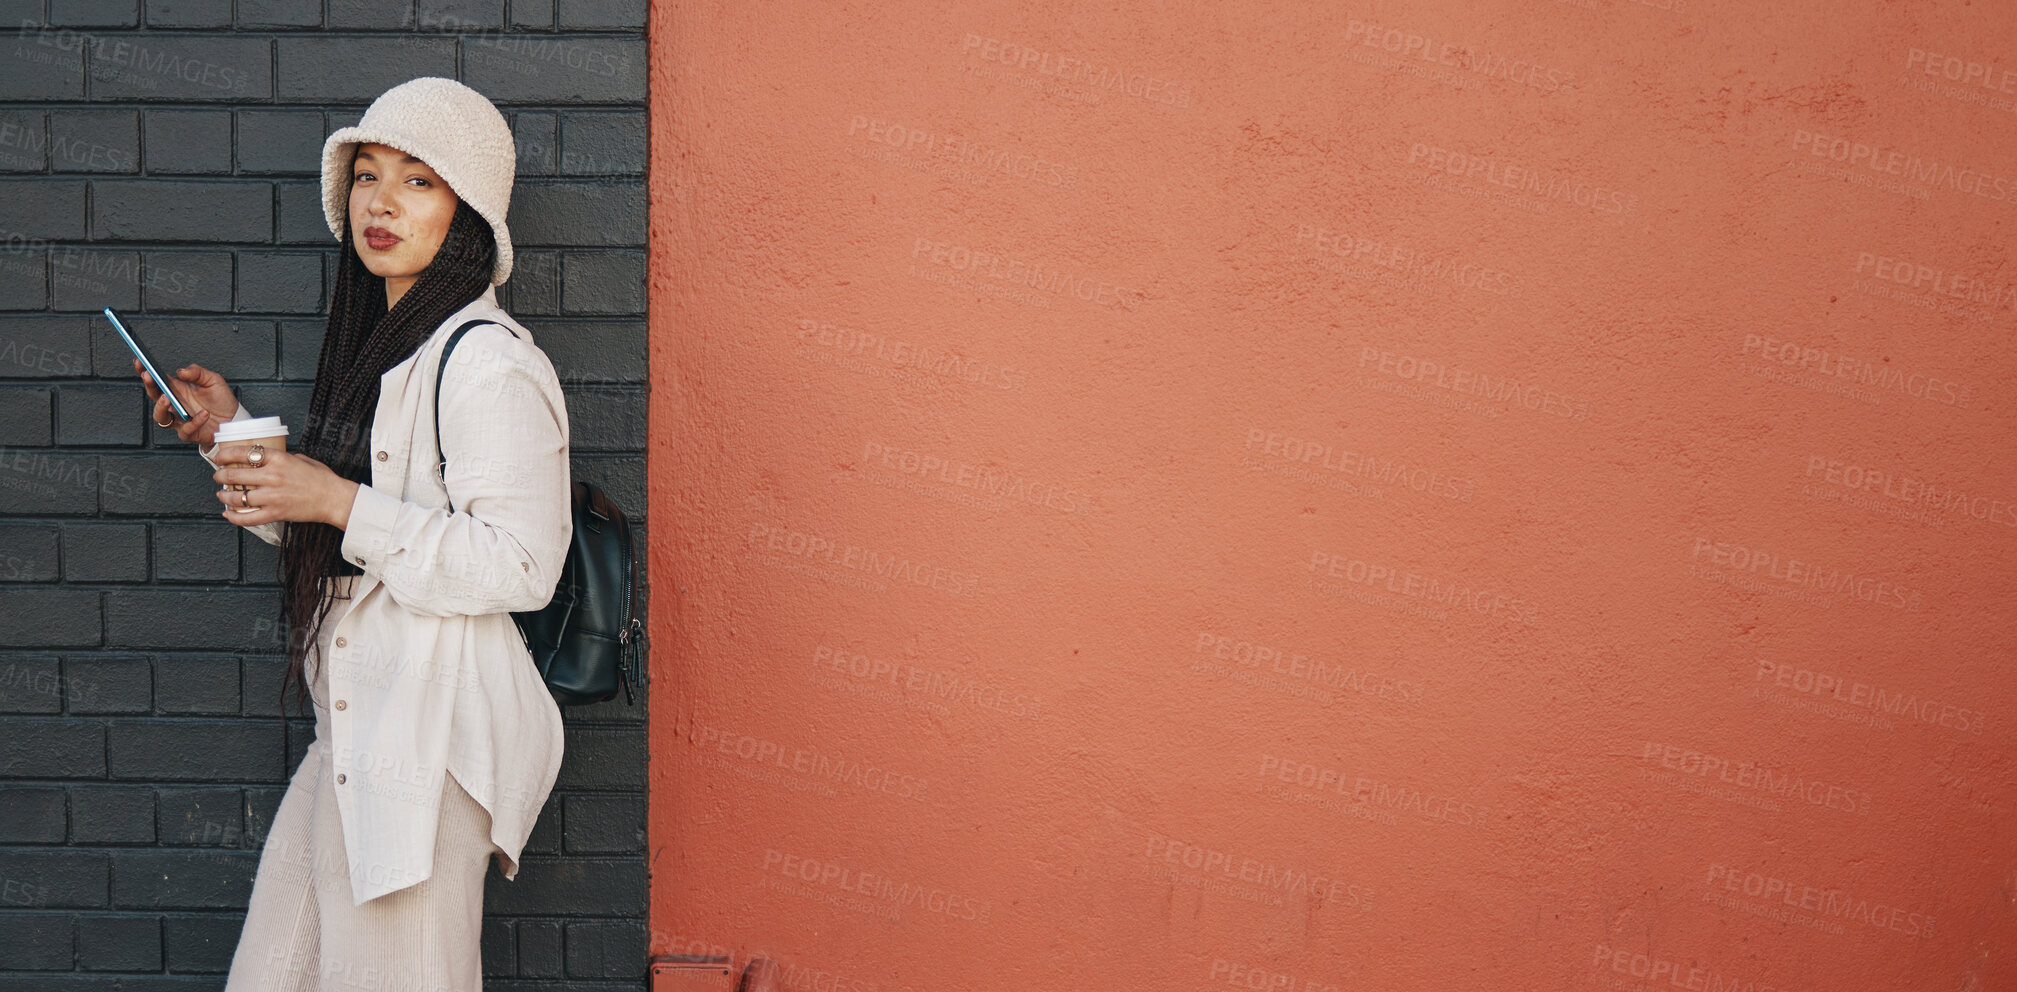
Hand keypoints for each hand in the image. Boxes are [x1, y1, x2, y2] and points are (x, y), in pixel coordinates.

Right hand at [136, 359, 238, 445]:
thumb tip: (181, 371)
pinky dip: (194, 421)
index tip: (139, 361)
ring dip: (161, 407)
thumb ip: (197, 372)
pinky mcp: (189, 433)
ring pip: (160, 417)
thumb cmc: (221, 400)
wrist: (234, 420)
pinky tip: (204, 413)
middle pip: (154, 396)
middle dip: (149, 386)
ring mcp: (179, 419)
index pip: (157, 380)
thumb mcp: (213, 380)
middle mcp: (175, 404)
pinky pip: (185, 429)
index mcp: (177, 390)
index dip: (145, 371)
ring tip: (168, 397)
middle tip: (149, 376)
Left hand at [212, 446, 360, 529]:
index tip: (220, 457)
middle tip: (218, 476)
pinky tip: (227, 514)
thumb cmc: (321, 479)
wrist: (335, 499)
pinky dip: (234, 517)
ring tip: (222, 495)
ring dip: (224, 496)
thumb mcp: (301, 459)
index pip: (243, 453)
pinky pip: (248, 518)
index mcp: (280, 460)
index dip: (226, 455)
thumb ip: (281, 458)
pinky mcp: (276, 514)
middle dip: (221, 476)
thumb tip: (265, 459)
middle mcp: (273, 477)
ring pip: (237, 498)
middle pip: (235, 476)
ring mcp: (273, 497)